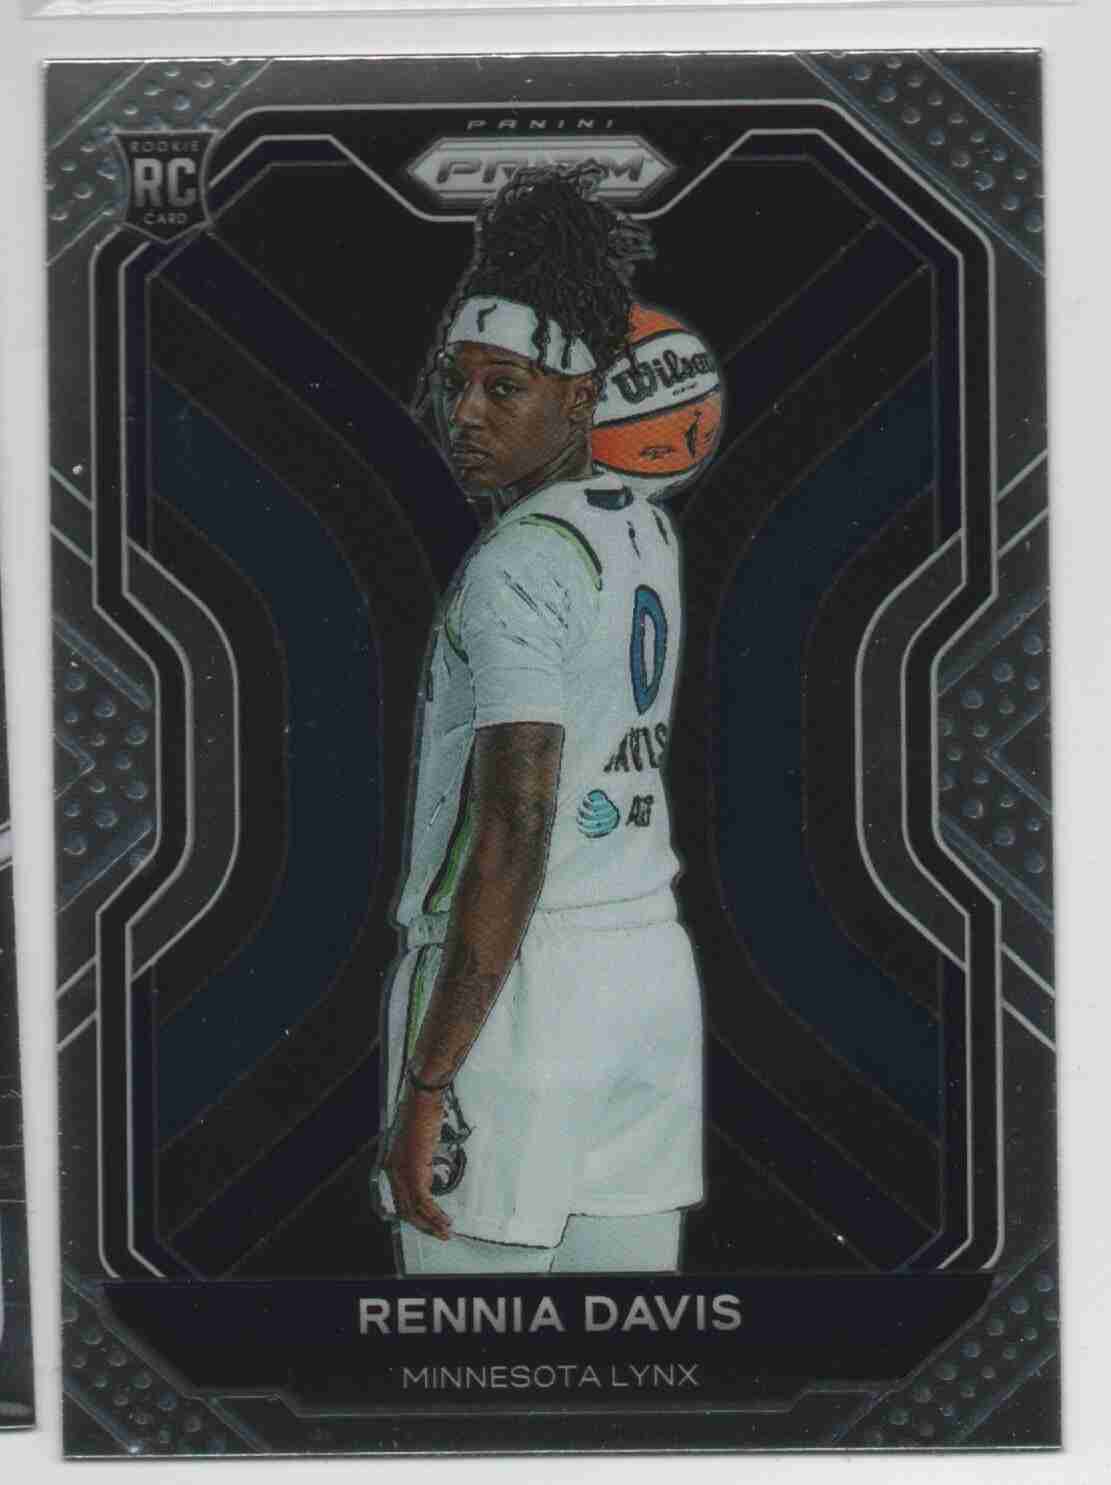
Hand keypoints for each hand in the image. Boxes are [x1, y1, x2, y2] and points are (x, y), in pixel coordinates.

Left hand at [383, 1086, 452, 1239]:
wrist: (422, 1100)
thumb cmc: (422, 1114)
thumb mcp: (419, 1141)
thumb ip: (420, 1159)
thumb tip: (430, 1173)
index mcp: (393, 1165)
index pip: (400, 1200)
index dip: (415, 1216)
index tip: (429, 1223)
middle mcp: (394, 1171)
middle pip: (405, 1210)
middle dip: (424, 1226)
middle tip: (439, 1233)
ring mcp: (402, 1172)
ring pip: (414, 1210)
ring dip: (432, 1224)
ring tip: (445, 1231)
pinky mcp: (414, 1170)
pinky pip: (423, 1201)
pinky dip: (435, 1214)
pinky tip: (444, 1219)